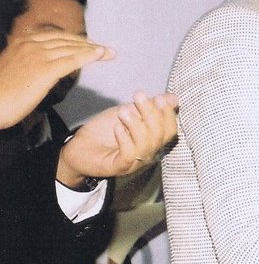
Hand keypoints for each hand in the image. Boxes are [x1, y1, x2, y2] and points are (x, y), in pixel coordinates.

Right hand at [0, 32, 114, 127]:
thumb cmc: (1, 93)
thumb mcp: (13, 69)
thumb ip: (28, 62)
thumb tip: (43, 66)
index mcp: (22, 42)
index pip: (56, 37)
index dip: (75, 40)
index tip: (89, 44)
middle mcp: (31, 45)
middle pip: (67, 41)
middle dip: (88, 44)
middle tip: (105, 49)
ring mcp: (38, 55)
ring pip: (72, 49)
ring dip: (94, 50)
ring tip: (109, 53)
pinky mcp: (45, 70)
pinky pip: (72, 60)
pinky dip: (89, 56)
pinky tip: (100, 55)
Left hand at [56, 91, 178, 187]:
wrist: (79, 146)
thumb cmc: (105, 130)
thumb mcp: (129, 112)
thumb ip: (149, 106)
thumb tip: (173, 98)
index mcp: (153, 139)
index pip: (170, 130)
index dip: (168, 114)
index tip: (159, 98)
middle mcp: (147, 152)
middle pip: (160, 135)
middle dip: (151, 113)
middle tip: (138, 96)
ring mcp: (135, 162)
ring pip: (146, 145)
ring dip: (136, 125)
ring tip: (123, 112)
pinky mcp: (119, 167)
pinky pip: (129, 154)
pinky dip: (125, 139)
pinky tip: (117, 128)